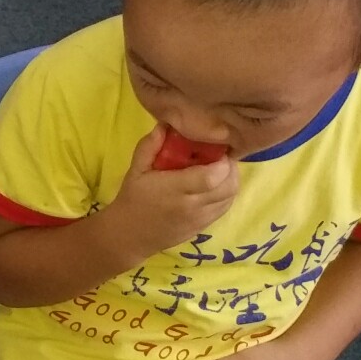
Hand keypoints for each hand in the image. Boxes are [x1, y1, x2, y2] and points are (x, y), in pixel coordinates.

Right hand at [107, 125, 237, 257]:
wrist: (129, 235)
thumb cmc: (132, 199)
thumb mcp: (136, 169)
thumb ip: (149, 146)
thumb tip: (165, 124)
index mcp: (175, 190)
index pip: (212, 176)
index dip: (222, 161)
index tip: (217, 150)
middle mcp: (192, 206)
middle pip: (228, 186)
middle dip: (230, 168)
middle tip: (219, 157)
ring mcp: (200, 218)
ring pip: (231, 197)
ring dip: (231, 180)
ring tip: (219, 170)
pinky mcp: (204, 226)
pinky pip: (225, 207)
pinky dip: (227, 193)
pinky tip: (216, 186)